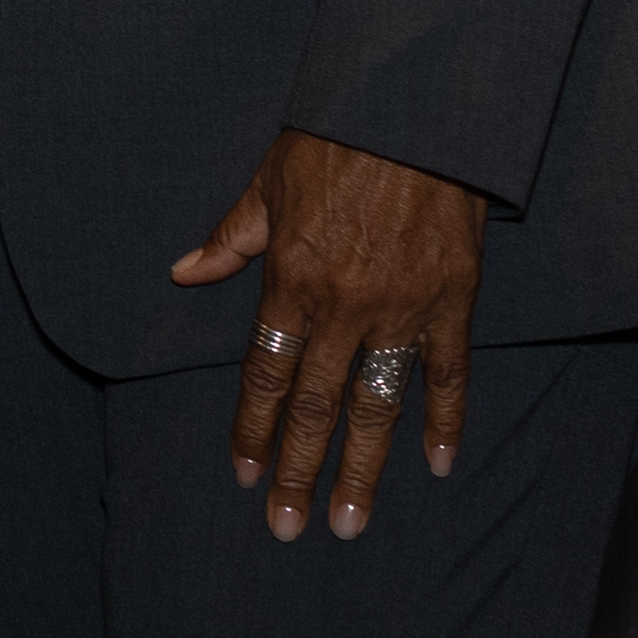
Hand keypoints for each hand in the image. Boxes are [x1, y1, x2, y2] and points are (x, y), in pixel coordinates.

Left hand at [173, 128, 488, 541]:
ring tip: (349, 523)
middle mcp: (344, 306)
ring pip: (377, 407)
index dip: (253, 429)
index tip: (245, 476)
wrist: (415, 110)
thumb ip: (230, 238)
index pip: (265, 373)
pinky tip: (437, 465)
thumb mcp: (267, 182)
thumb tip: (183, 273)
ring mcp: (402, 310)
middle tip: (289, 528)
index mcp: (292, 279)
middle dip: (298, 471)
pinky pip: (448, 375)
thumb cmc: (335, 140)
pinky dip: (445, 421)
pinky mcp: (453, 301)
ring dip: (363, 469)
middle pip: (314, 406)